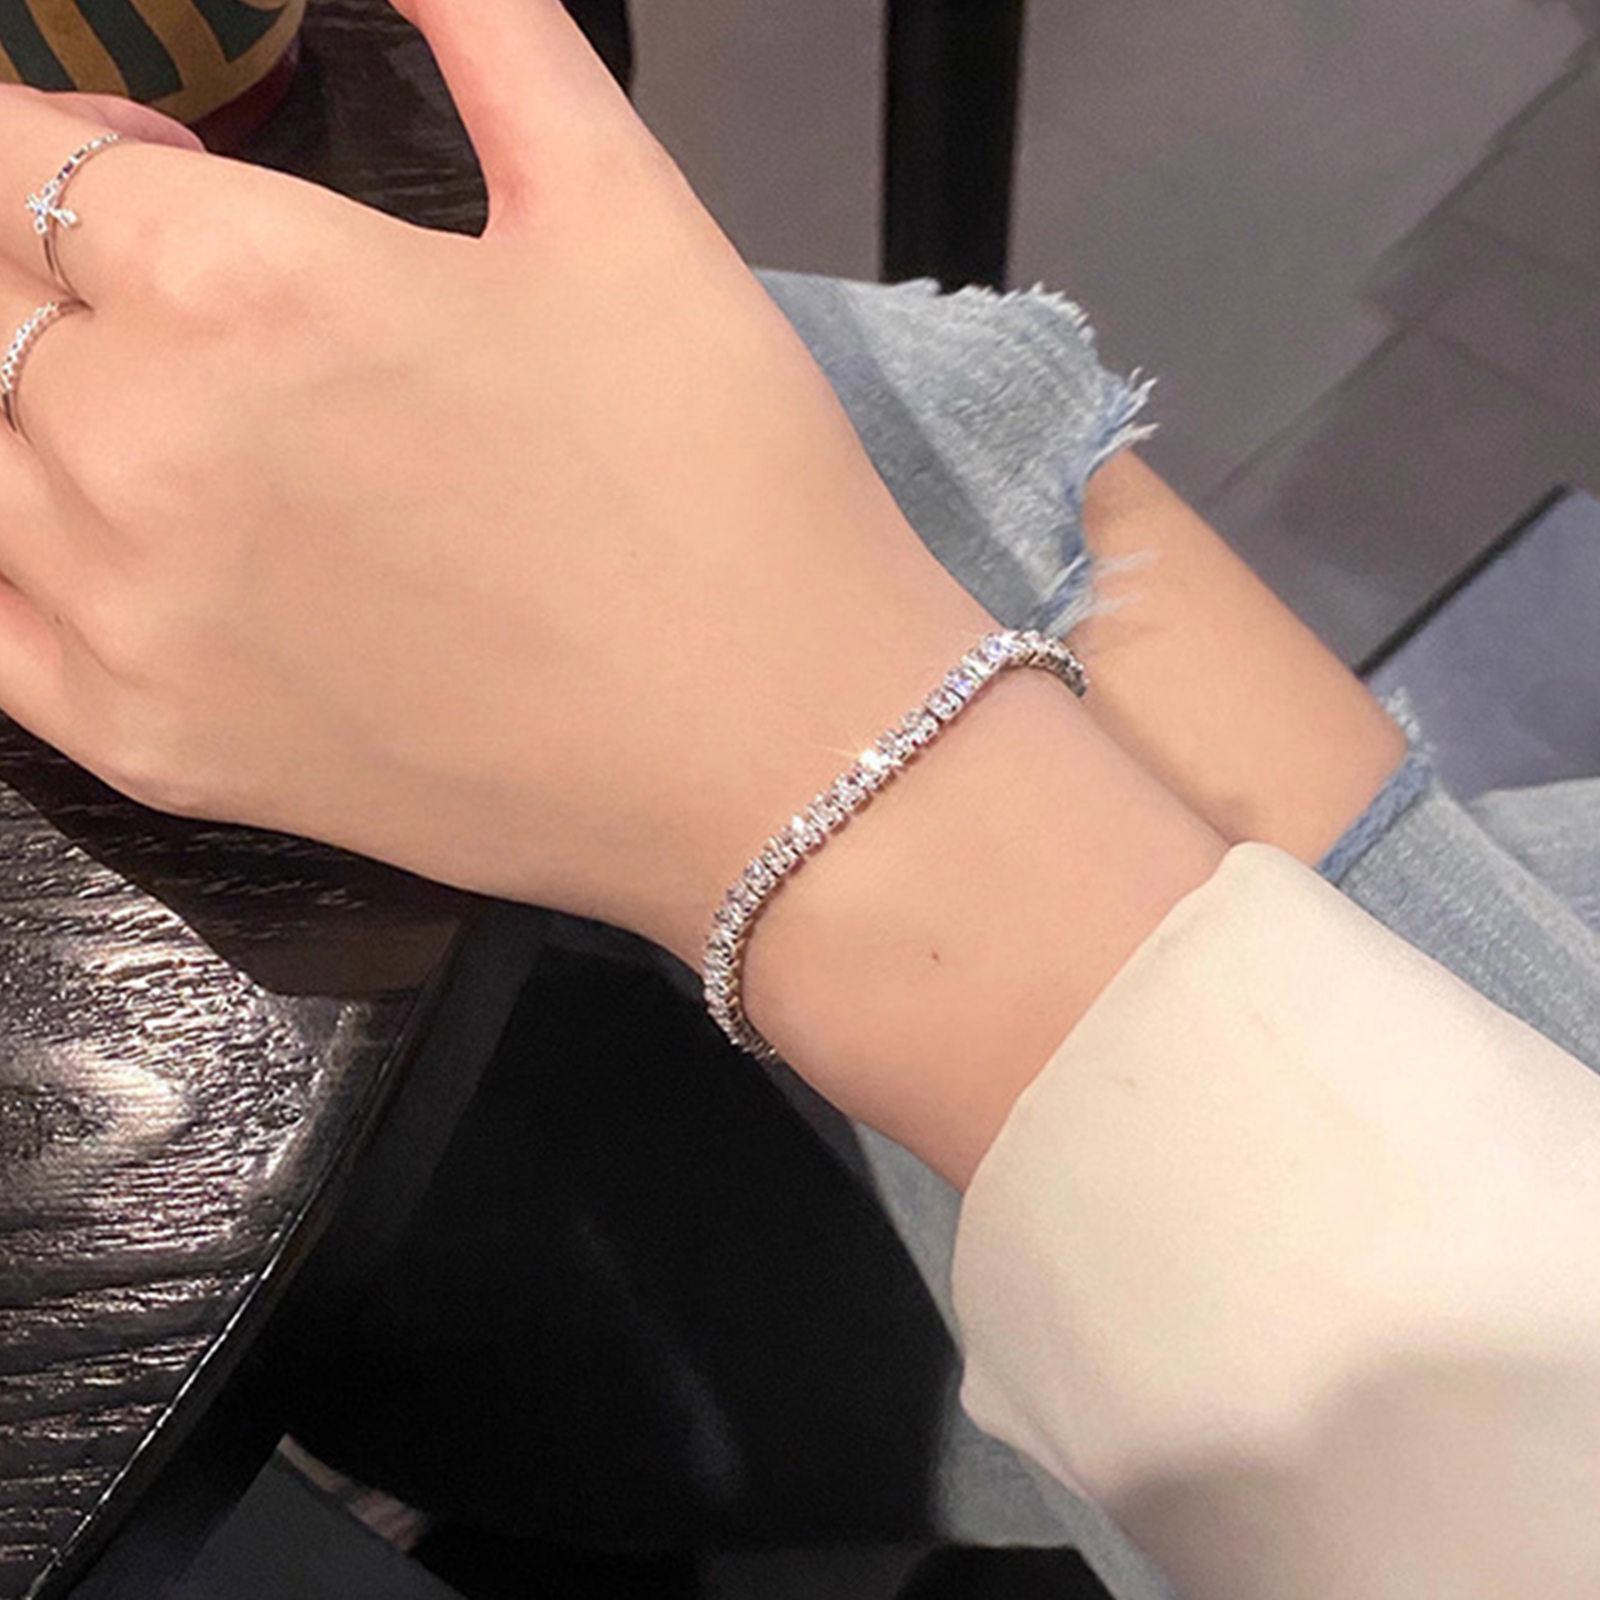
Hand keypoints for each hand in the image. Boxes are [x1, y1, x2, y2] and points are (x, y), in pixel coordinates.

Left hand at [0, 0, 992, 960]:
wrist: (777, 754)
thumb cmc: (721, 479)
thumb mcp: (624, 208)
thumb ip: (486, 31)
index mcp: (241, 284)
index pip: (15, 156)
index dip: (65, 142)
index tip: (154, 171)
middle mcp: (138, 446)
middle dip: (50, 265)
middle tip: (192, 299)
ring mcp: (129, 618)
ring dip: (34, 409)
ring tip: (171, 421)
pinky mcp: (156, 752)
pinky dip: (9, 558)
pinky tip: (97, 539)